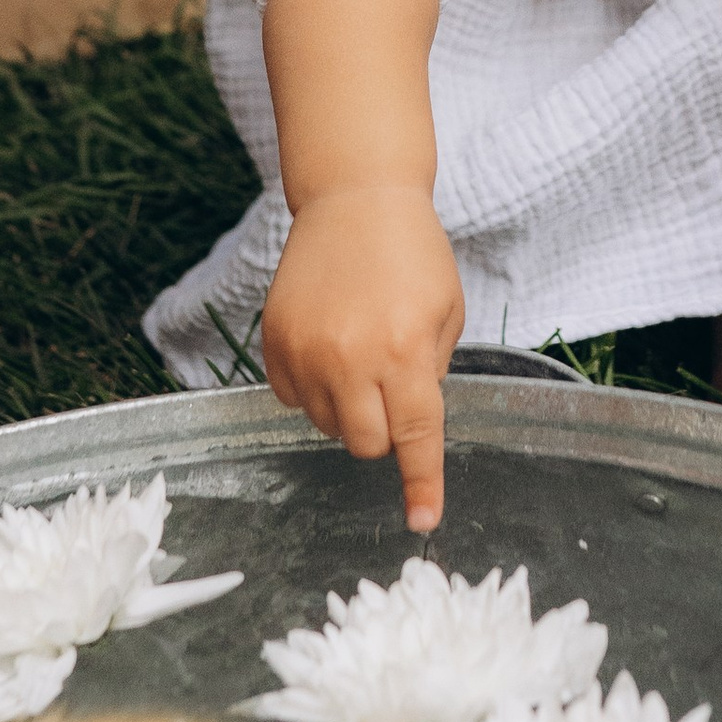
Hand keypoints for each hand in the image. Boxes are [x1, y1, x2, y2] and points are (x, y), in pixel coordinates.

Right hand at [261, 184, 462, 534]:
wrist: (355, 199)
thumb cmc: (413, 252)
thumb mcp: (446, 312)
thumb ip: (430, 374)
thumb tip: (409, 427)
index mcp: (405, 351)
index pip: (415, 439)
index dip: (421, 486)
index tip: (423, 521)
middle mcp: (352, 357)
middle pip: (365, 444)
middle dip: (384, 431)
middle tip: (392, 387)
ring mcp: (307, 350)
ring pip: (326, 425)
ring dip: (347, 408)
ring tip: (360, 355)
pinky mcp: (275, 340)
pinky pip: (290, 399)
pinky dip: (311, 389)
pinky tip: (328, 347)